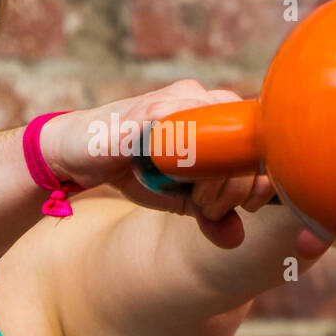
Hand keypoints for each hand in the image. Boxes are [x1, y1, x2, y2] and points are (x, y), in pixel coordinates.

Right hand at [39, 82, 323, 250]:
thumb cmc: (132, 169)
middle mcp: (200, 97)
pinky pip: (179, 135)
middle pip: (245, 140)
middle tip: (209, 206)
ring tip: (195, 198)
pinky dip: (183, 165)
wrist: (76, 152)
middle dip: (235, 185)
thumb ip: (211, 214)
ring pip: (218, 137)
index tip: (245, 207)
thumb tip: (237, 239)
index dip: (260, 178)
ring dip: (211, 179)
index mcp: (217, 112)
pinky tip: (172, 181)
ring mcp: (173, 99)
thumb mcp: (178, 200)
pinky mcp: (145, 111)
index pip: (260, 141)